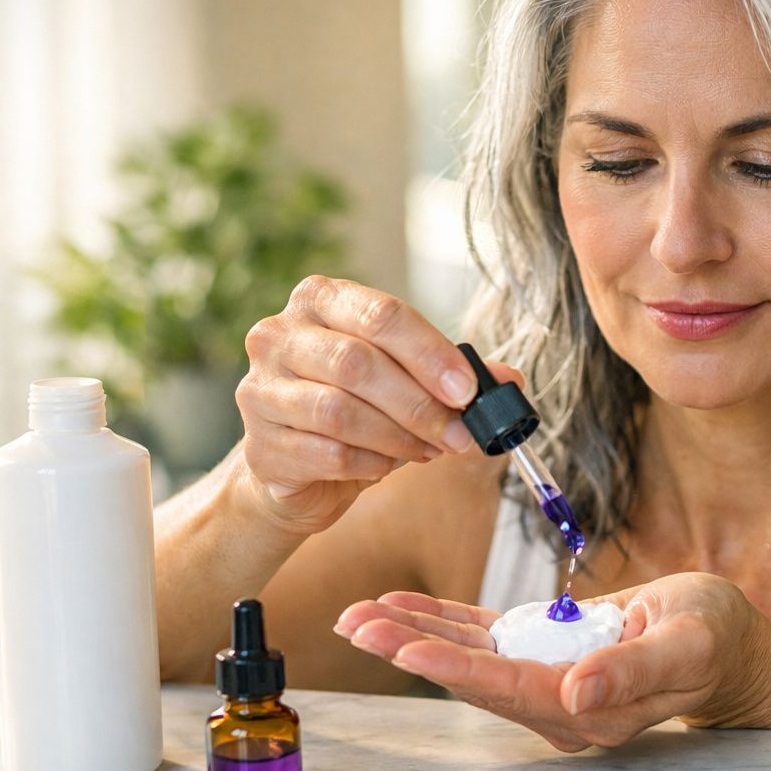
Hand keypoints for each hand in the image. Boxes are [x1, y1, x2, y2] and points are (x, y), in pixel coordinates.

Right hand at [235, 275, 521, 534]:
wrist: (300, 469)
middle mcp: (279, 335)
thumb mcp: (405, 379)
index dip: (430, 353)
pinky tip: (389, 466)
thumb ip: (455, 374)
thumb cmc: (357, 408)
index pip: (381, 315)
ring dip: (399, 436)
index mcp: (320, 300)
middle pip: (357, 363)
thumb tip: (511, 380)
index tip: (468, 389)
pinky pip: (326, 453)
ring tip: (432, 449)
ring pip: (339, 411)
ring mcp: (260, 389)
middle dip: (420, 403)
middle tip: (461, 433)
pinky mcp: (260, 444)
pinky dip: (370, 463)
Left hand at [334, 573, 770, 751]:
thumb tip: (577, 694)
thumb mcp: (689, 644)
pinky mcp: (544, 652)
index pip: (510, 688)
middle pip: (472, 677)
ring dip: (412, 633)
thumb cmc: (716, 638)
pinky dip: (442, 619)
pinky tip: (403, 604)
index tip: (405, 648)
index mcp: (590, 709)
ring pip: (468, 657)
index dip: (454, 667)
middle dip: (411, 650)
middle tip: (354, 622)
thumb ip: (635, 671)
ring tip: (359, 613)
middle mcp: (557, 702)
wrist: (726, 639)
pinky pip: (484, 636)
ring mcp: (546, 679)